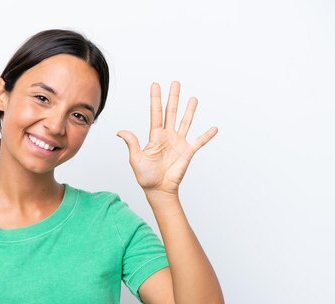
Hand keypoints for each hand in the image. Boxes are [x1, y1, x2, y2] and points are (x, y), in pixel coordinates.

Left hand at [116, 81, 217, 196]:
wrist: (158, 189)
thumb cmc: (145, 176)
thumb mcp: (136, 159)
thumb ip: (132, 143)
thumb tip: (120, 132)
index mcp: (154, 136)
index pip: (155, 113)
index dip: (155, 99)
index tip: (155, 85)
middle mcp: (167, 136)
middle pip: (171, 112)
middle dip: (173, 97)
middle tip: (175, 83)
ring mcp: (178, 142)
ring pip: (185, 122)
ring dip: (190, 110)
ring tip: (193, 98)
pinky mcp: (188, 152)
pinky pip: (199, 141)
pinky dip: (207, 135)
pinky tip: (214, 128)